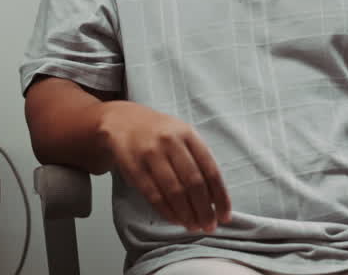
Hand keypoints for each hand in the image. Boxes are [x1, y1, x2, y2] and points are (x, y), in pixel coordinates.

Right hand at [97, 100, 231, 231]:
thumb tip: (214, 198)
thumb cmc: (159, 132)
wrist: (122, 120)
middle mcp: (170, 142)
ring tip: (194, 226)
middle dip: (204, 209)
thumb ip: (198, 159)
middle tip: (209, 226)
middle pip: (193, 183)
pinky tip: (176, 219)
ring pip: (174, 191)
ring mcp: (151, 154)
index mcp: (188, 134)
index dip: (220, 196)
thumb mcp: (182, 135)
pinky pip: (154, 195)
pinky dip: (167, 211)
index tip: (225, 215)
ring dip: (187, 214)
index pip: (210, 169)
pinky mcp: (134, 167)